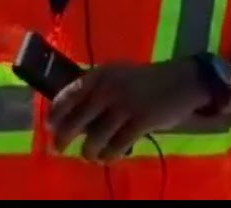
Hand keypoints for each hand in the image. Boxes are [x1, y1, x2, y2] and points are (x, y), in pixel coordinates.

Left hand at [46, 60, 207, 161]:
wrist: (181, 81)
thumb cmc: (144, 81)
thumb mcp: (117, 75)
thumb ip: (96, 91)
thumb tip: (71, 117)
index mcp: (100, 75)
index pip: (67, 95)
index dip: (55, 114)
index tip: (49, 125)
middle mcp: (108, 89)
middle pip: (75, 121)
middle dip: (62, 138)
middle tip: (57, 148)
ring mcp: (125, 106)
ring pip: (94, 139)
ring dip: (88, 151)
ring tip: (90, 155)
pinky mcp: (141, 122)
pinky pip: (117, 146)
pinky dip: (109, 155)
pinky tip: (108, 156)